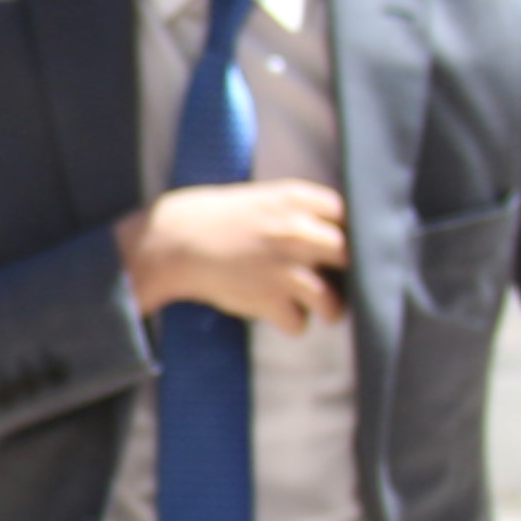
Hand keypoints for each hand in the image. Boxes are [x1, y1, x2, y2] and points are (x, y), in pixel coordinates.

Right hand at [120, 181, 347, 333]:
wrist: (170, 242)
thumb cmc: (212, 217)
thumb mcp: (261, 197)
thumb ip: (297, 209)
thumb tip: (332, 231)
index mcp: (296, 199)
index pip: (349, 213)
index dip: (349, 231)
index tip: (340, 243)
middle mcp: (298, 232)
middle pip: (350, 255)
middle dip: (347, 270)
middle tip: (338, 279)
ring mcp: (286, 268)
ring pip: (332, 300)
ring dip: (329, 308)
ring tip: (321, 309)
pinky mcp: (269, 299)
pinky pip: (299, 323)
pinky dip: (291, 323)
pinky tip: (280, 314)